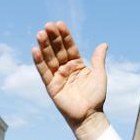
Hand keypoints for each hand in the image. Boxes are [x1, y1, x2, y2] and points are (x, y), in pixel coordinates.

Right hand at [32, 21, 109, 139]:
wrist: (90, 115)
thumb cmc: (96, 97)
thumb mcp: (99, 75)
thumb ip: (98, 60)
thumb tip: (103, 44)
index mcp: (77, 64)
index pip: (69, 46)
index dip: (64, 36)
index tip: (59, 24)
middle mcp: (66, 68)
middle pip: (57, 50)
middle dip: (52, 38)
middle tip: (47, 25)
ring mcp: (57, 76)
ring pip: (49, 58)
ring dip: (44, 46)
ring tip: (40, 33)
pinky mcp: (51, 86)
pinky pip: (44, 72)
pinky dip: (39, 62)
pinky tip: (35, 50)